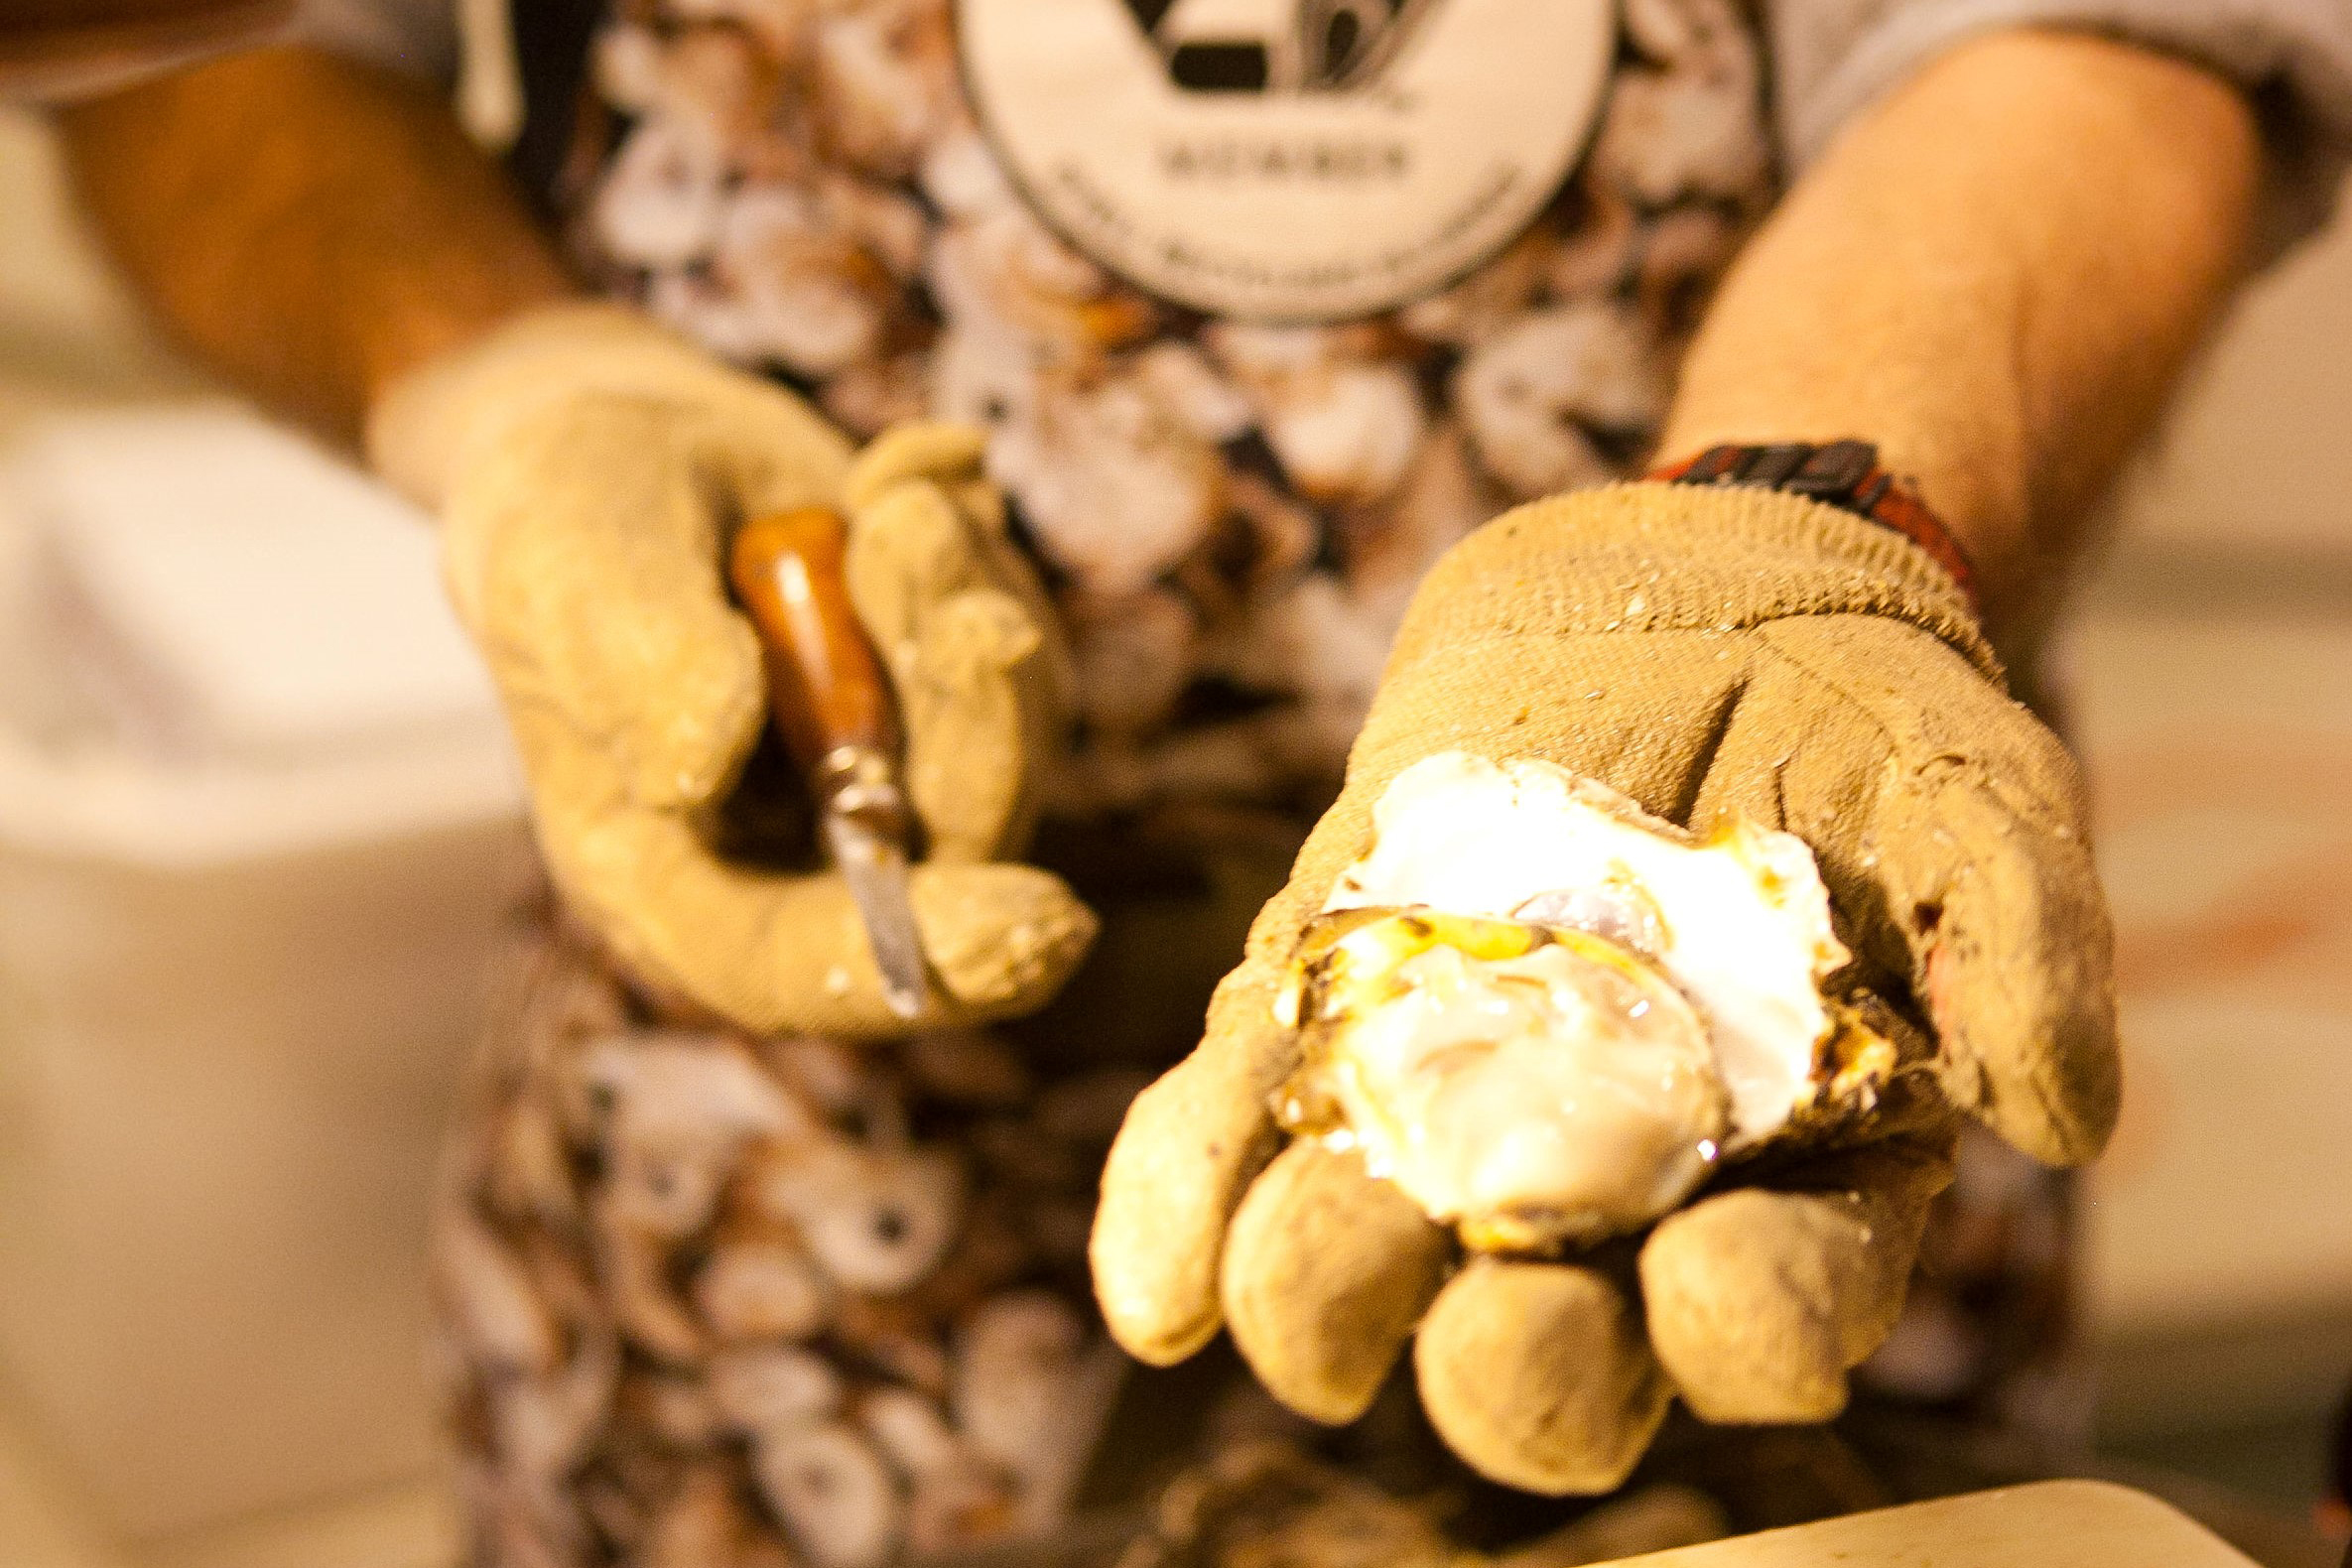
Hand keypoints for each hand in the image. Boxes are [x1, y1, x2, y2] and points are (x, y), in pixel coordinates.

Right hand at [370, 305, 1094, 1037]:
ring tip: (898, 506)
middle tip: (971, 612)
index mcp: (674, 879)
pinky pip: (1019, 649)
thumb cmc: (566, 522)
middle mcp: (798, 853)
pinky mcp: (952, 699)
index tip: (1034, 919)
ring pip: (1004, 744)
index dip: (921, 961)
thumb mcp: (568, 567)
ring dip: (968, 610)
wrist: (630, 441)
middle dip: (976, 727)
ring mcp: (890, 778)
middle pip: (943, 854)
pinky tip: (903, 473)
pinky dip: (977, 553)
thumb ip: (635, 665)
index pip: (802, 970)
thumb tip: (703, 769)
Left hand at [1091, 481, 2116, 1490]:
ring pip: (1373, 1256)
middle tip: (1497, 1331)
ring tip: (1298, 1294)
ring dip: (1329, 1297)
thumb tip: (2062, 1111)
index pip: (1778, 1300)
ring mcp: (1451, 1094)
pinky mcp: (1325, 1000)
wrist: (1695, 582)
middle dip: (1518, 1369)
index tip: (1728, 1297)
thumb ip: (2025, 935)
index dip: (1755, 1327)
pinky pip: (1242, 1120)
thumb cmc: (1857, 706)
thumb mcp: (1973, 790)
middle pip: (1552, 1340)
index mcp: (1786, 1169)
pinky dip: (1187, 1205)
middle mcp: (1609, 1175)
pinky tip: (1149, 1292)